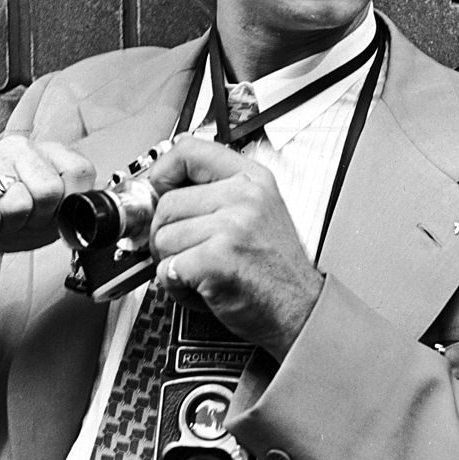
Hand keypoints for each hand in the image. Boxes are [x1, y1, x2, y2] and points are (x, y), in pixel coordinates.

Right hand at [0, 135, 95, 291]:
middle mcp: (19, 148)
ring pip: (18, 205)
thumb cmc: (7, 218)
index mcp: (47, 152)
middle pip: (50, 190)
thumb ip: (74, 209)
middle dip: (37, 218)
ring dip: (9, 226)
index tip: (54, 212)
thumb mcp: (50, 217)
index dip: (70, 202)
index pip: (80, 171)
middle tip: (22, 218)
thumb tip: (94, 207)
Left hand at [147, 135, 323, 360]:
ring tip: (202, 271)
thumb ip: (219, 192)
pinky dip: (176, 287)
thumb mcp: (259, 211)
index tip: (158, 187)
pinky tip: (202, 287)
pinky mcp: (215, 259)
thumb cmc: (277, 269)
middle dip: (166, 234)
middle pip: (167, 203)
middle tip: (189, 252)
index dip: (163, 170)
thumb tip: (165, 188)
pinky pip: (166, 269)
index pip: (190, 150)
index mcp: (252, 179)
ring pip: (162, 238)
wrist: (300, 309)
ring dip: (172, 264)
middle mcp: (243, 197)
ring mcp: (230, 227)